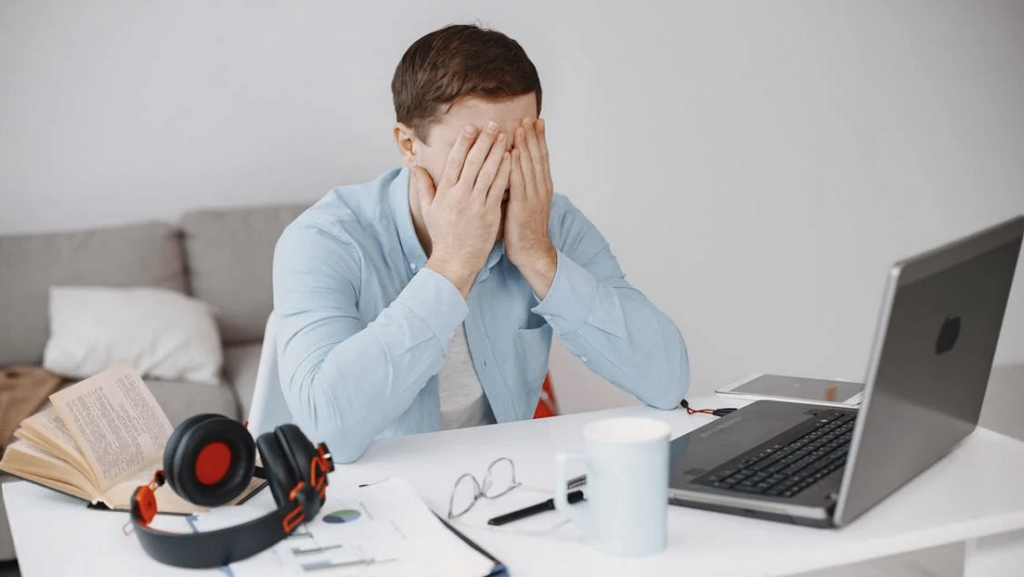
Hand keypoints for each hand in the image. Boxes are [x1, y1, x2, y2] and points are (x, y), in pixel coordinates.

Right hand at [415, 121, 511, 297]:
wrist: (455, 261)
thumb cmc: (443, 235)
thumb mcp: (428, 210)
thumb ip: (424, 186)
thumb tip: (415, 166)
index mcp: (445, 193)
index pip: (455, 161)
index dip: (463, 143)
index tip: (471, 128)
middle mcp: (460, 196)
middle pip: (473, 162)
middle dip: (483, 141)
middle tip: (493, 125)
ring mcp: (475, 204)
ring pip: (488, 172)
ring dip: (496, 152)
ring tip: (504, 136)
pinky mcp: (489, 214)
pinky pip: (498, 188)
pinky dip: (505, 172)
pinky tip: (511, 158)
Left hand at [506, 118, 556, 298]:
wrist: (532, 252)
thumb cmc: (525, 229)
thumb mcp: (526, 203)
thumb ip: (521, 185)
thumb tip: (511, 168)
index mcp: (542, 187)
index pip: (541, 158)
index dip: (538, 139)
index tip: (535, 121)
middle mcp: (540, 189)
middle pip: (537, 157)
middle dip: (533, 136)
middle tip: (529, 117)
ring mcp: (533, 197)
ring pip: (529, 165)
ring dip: (525, 145)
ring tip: (521, 127)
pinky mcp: (522, 206)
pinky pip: (518, 182)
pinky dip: (515, 166)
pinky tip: (512, 152)